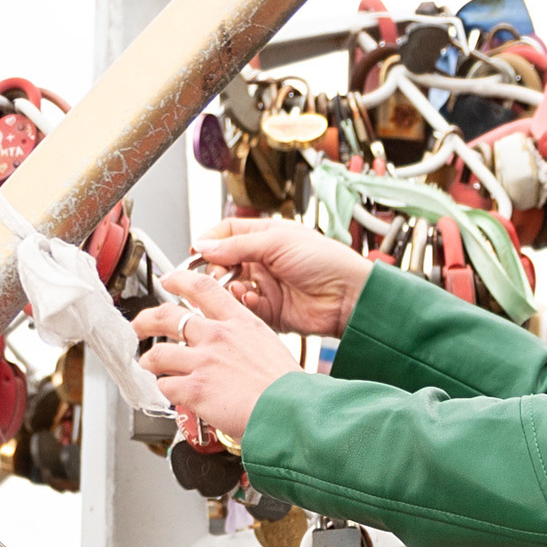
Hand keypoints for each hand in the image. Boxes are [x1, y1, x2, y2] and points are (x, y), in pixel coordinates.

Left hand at [138, 270, 299, 446]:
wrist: (291, 412)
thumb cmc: (288, 388)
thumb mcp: (269, 346)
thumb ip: (244, 341)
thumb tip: (232, 349)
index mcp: (239, 322)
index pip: (202, 287)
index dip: (179, 280)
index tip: (168, 281)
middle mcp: (217, 336)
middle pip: (167, 316)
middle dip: (145, 320)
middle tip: (139, 326)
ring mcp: (203, 361)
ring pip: (158, 354)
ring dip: (149, 361)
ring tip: (148, 366)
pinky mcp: (195, 389)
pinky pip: (166, 386)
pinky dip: (165, 390)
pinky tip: (171, 393)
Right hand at [192, 217, 368, 339]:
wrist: (349, 296)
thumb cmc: (326, 260)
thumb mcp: (277, 242)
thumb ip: (237, 245)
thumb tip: (204, 246)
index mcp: (265, 237)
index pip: (225, 234)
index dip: (209, 242)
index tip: (197, 252)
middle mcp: (263, 261)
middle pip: (223, 264)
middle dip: (216, 270)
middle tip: (217, 275)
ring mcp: (266, 286)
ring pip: (231, 288)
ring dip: (230, 289)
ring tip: (240, 289)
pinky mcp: (270, 312)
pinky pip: (246, 309)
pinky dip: (245, 306)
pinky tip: (254, 301)